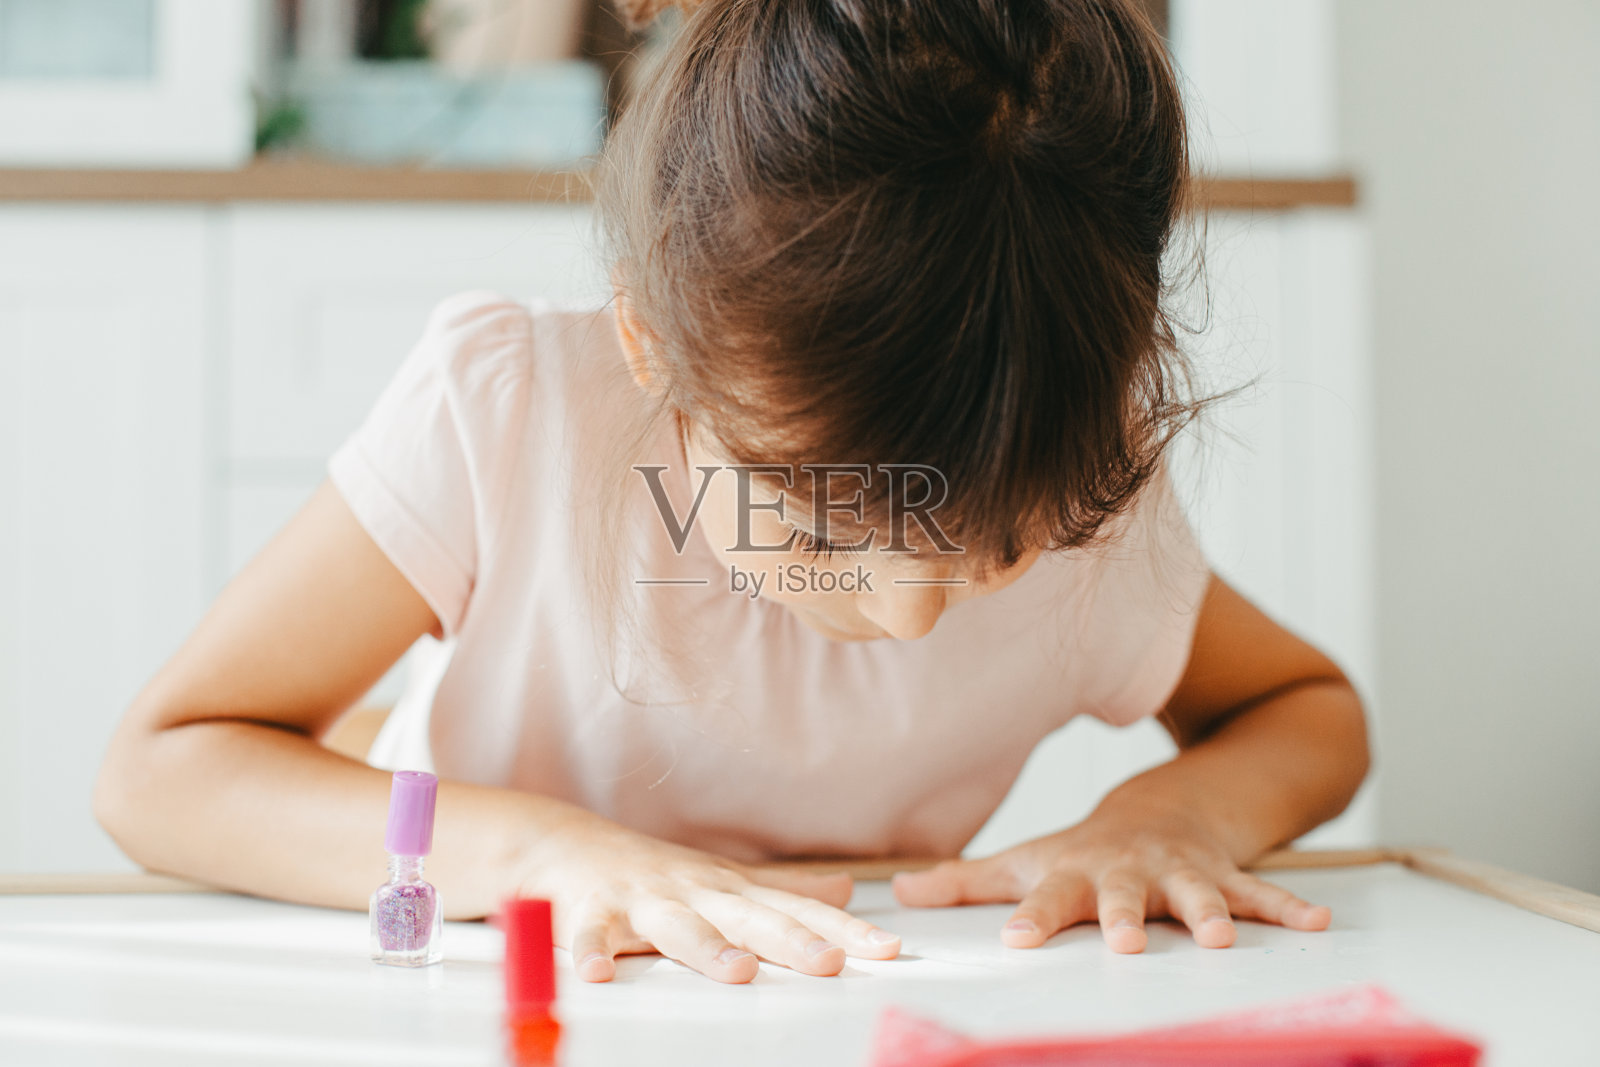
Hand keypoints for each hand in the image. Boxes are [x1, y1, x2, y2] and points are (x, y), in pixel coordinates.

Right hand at [512, 815, 901, 982]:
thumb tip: (845, 892)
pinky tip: (598, 975)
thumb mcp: (725, 880)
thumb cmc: (656, 871)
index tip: (886, 950)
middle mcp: (695, 893)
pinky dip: (591, 951)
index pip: (797, 912)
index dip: (843, 931)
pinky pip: (590, 934)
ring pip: (679, 927)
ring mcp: (645, 901)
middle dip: (791, 941)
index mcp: (730, 891)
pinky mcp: (592, 911)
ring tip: (738, 972)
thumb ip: (784, 890)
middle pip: (749, 919)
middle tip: (829, 963)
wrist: (568, 845)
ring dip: (707, 948)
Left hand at [889, 799, 1330, 952]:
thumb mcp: (1024, 861)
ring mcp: (1180, 874)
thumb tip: (898, 895)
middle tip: (1124, 942)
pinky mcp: (1225, 876)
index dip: (1031, 919)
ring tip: (1223, 940)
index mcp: (1077, 875)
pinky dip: (1290, 908)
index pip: (1046, 900)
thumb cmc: (1083, 852)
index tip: (1015, 941)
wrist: (1162, 810)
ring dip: (1209, 914)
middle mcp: (1128, 874)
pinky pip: (1262, 892)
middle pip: (1122, 896)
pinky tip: (1318, 924)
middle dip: (1122, 917)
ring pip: (1198, 894)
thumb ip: (965, 884)